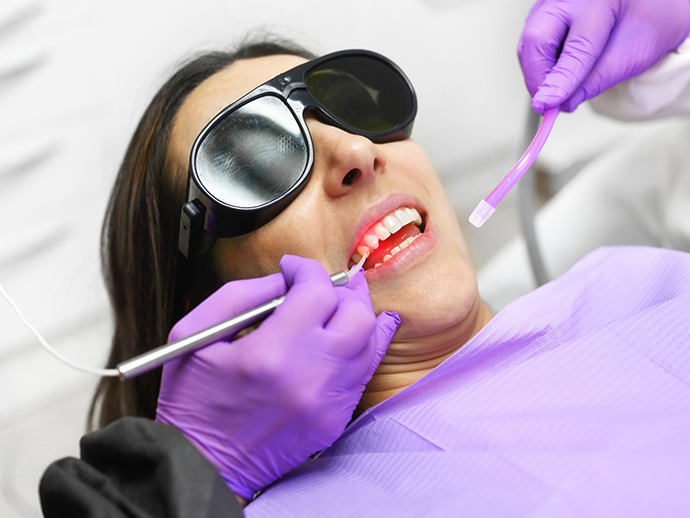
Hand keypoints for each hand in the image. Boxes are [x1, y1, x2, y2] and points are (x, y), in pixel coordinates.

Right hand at [155, 255, 399, 499]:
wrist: (201, 464)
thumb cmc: (192, 400)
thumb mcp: (195, 335)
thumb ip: (242, 295)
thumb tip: (283, 279)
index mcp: (270, 353)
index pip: (316, 291)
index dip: (306, 269)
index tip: (292, 268)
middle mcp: (309, 377)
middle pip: (356, 313)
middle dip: (342, 290)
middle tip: (322, 285)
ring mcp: (328, 402)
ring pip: (369, 342)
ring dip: (356, 315)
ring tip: (340, 303)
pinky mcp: (334, 420)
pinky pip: (363, 373)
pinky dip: (362, 347)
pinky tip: (354, 332)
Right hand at [518, 0, 689, 112]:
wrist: (653, 7)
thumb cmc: (649, 23)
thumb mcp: (631, 55)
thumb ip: (595, 80)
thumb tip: (563, 102)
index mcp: (601, 0)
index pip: (576, 48)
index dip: (560, 81)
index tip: (549, 105)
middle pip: (537, 38)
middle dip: (537, 76)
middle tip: (546, 102)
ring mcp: (555, 1)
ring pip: (529, 42)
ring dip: (537, 71)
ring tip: (556, 88)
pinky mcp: (545, 11)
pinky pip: (532, 41)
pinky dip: (540, 63)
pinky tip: (556, 72)